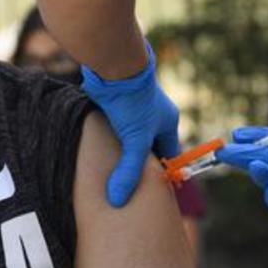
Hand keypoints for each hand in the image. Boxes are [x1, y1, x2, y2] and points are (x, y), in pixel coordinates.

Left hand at [81, 39, 180, 206]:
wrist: (115, 66)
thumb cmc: (132, 103)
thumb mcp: (135, 141)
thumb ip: (128, 171)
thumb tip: (117, 200)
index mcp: (168, 121)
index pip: (168, 153)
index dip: (161, 170)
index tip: (150, 188)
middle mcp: (154, 113)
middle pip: (149, 143)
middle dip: (140, 160)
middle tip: (129, 180)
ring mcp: (134, 105)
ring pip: (130, 132)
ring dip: (123, 146)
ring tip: (112, 166)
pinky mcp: (116, 100)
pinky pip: (115, 122)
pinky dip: (109, 134)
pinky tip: (99, 146)